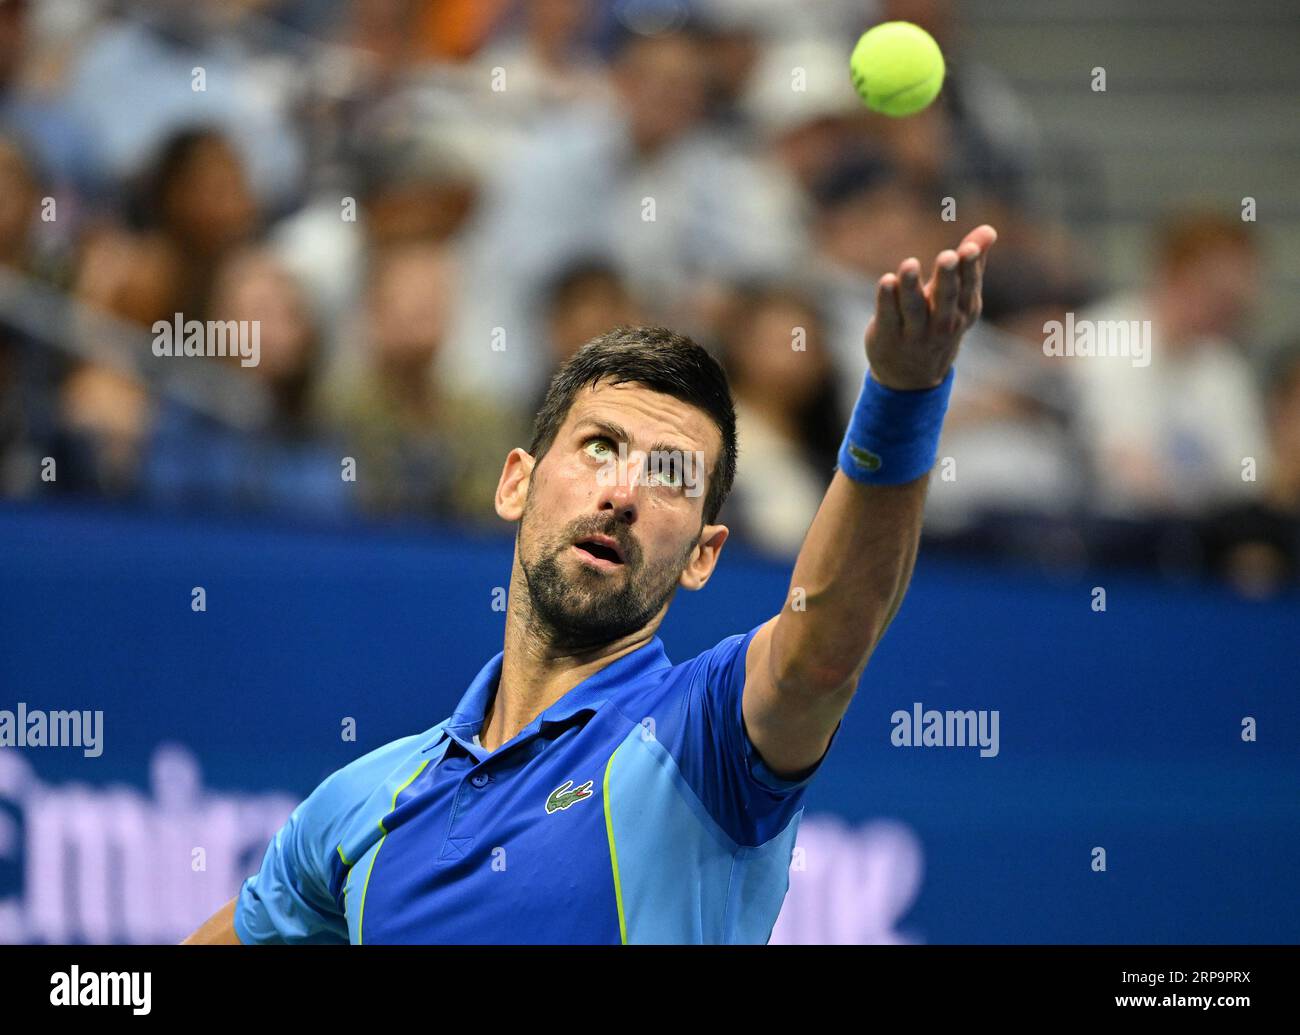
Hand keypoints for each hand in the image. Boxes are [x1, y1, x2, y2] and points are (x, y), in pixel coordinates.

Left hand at [865, 224, 996, 389]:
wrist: (913, 378)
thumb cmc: (940, 325)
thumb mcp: (960, 300)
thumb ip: (972, 264)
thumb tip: (989, 230)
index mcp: (963, 311)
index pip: (967, 287)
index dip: (969, 268)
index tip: (968, 248)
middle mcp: (941, 324)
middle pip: (945, 299)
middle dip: (946, 277)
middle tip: (947, 256)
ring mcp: (914, 333)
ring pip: (913, 308)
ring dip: (911, 286)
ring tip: (909, 264)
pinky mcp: (887, 336)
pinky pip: (888, 316)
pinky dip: (887, 300)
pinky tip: (886, 281)